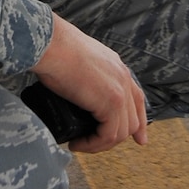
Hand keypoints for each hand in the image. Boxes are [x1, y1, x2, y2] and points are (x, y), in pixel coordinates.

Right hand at [31, 11, 147, 155]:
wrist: (50, 44)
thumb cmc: (53, 49)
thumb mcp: (77, 59)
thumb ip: (84, 75)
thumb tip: (73, 91)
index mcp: (116, 66)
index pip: (137, 98)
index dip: (139, 122)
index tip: (139, 138)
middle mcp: (123, 77)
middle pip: (133, 119)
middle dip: (118, 138)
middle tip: (95, 145)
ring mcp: (120, 90)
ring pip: (122, 131)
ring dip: (100, 143)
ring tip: (80, 143)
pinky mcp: (111, 102)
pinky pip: (108, 135)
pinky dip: (93, 144)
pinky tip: (78, 143)